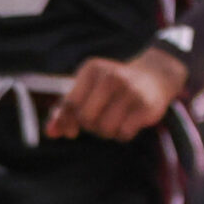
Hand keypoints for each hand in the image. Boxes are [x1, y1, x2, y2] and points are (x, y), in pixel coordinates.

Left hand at [47, 48, 186, 141]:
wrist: (154, 77)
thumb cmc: (111, 88)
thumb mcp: (87, 90)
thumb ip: (64, 111)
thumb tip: (50, 132)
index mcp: (92, 69)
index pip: (69, 103)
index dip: (69, 119)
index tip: (76, 122)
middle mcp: (111, 76)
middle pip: (86, 118)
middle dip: (89, 125)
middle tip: (98, 119)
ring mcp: (131, 91)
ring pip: (105, 129)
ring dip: (106, 132)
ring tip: (113, 120)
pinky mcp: (146, 106)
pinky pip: (123, 134)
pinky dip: (122, 134)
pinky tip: (127, 122)